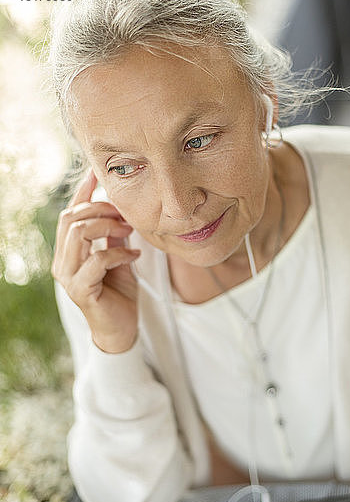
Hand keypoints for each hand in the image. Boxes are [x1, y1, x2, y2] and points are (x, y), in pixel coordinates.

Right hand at [52, 170, 140, 353]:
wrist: (121, 329)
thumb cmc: (118, 293)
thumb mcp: (118, 257)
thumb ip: (113, 235)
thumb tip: (119, 209)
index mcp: (68, 252)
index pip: (69, 215)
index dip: (82, 193)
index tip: (96, 173)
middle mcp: (62, 262)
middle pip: (72, 219)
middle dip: (102, 210)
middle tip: (127, 217)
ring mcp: (68, 276)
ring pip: (79, 234)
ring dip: (108, 227)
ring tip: (130, 232)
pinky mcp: (81, 290)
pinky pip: (98, 259)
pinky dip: (120, 252)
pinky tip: (135, 255)